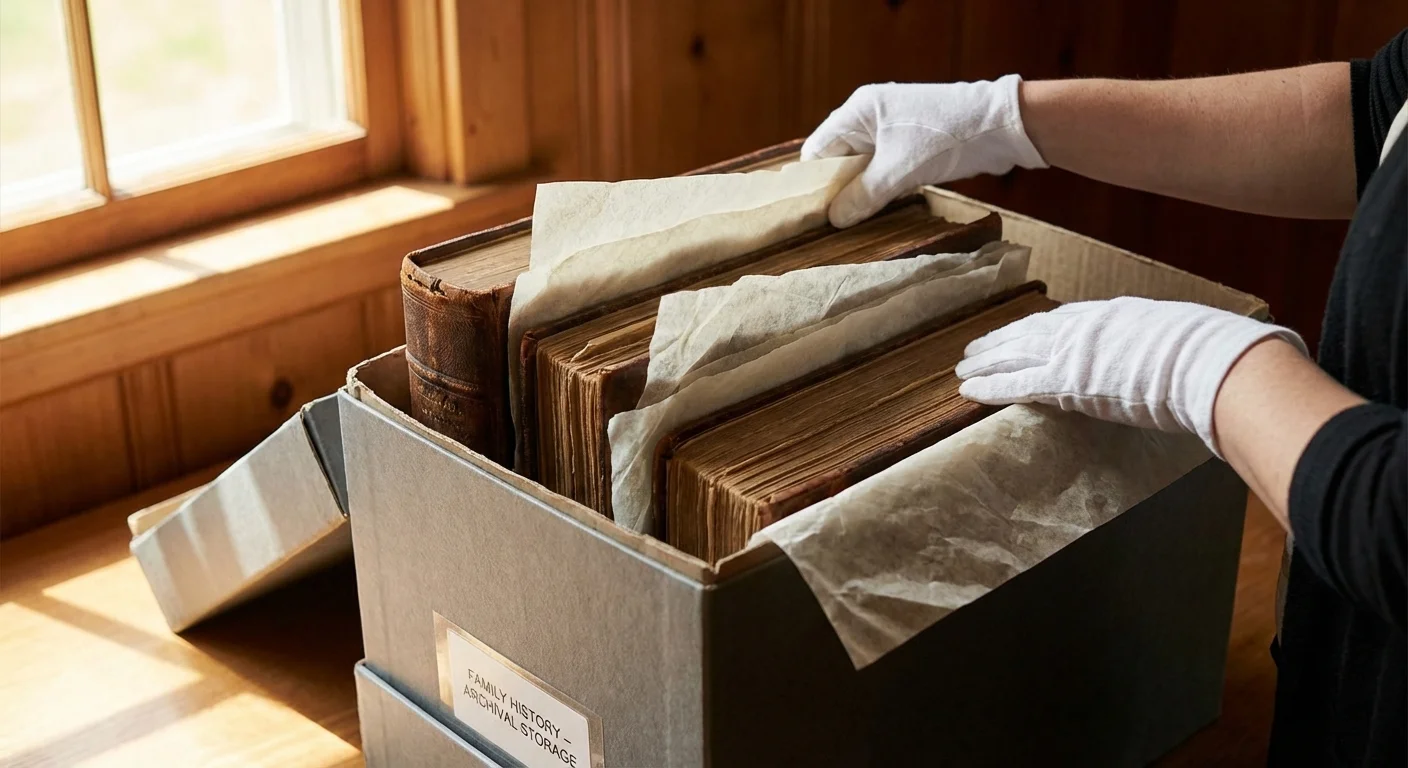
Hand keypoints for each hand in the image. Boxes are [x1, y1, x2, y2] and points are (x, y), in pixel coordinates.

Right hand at [801, 75, 1046, 227]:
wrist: (1001, 126)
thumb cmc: (944, 138)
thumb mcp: (898, 171)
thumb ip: (862, 196)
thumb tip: (834, 220)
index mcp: (858, 110)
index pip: (819, 149)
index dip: (813, 182)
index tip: (811, 214)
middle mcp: (870, 116)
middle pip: (839, 159)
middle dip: (837, 190)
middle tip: (832, 225)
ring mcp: (891, 129)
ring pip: (862, 167)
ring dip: (860, 192)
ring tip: (853, 222)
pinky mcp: (910, 144)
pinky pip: (883, 170)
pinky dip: (880, 188)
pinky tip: (878, 210)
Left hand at [954, 297, 1308, 455]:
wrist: (1204, 360)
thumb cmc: (1207, 353)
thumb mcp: (1182, 338)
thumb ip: (1166, 346)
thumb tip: (1185, 356)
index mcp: (1113, 315)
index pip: (1065, 321)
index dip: (1038, 329)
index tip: (1020, 333)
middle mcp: (1085, 326)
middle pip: (1031, 331)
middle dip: (1001, 341)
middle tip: (975, 349)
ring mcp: (1073, 351)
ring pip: (1015, 353)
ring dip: (986, 362)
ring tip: (962, 369)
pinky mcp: (1063, 380)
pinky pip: (1016, 383)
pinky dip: (990, 387)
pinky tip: (968, 391)